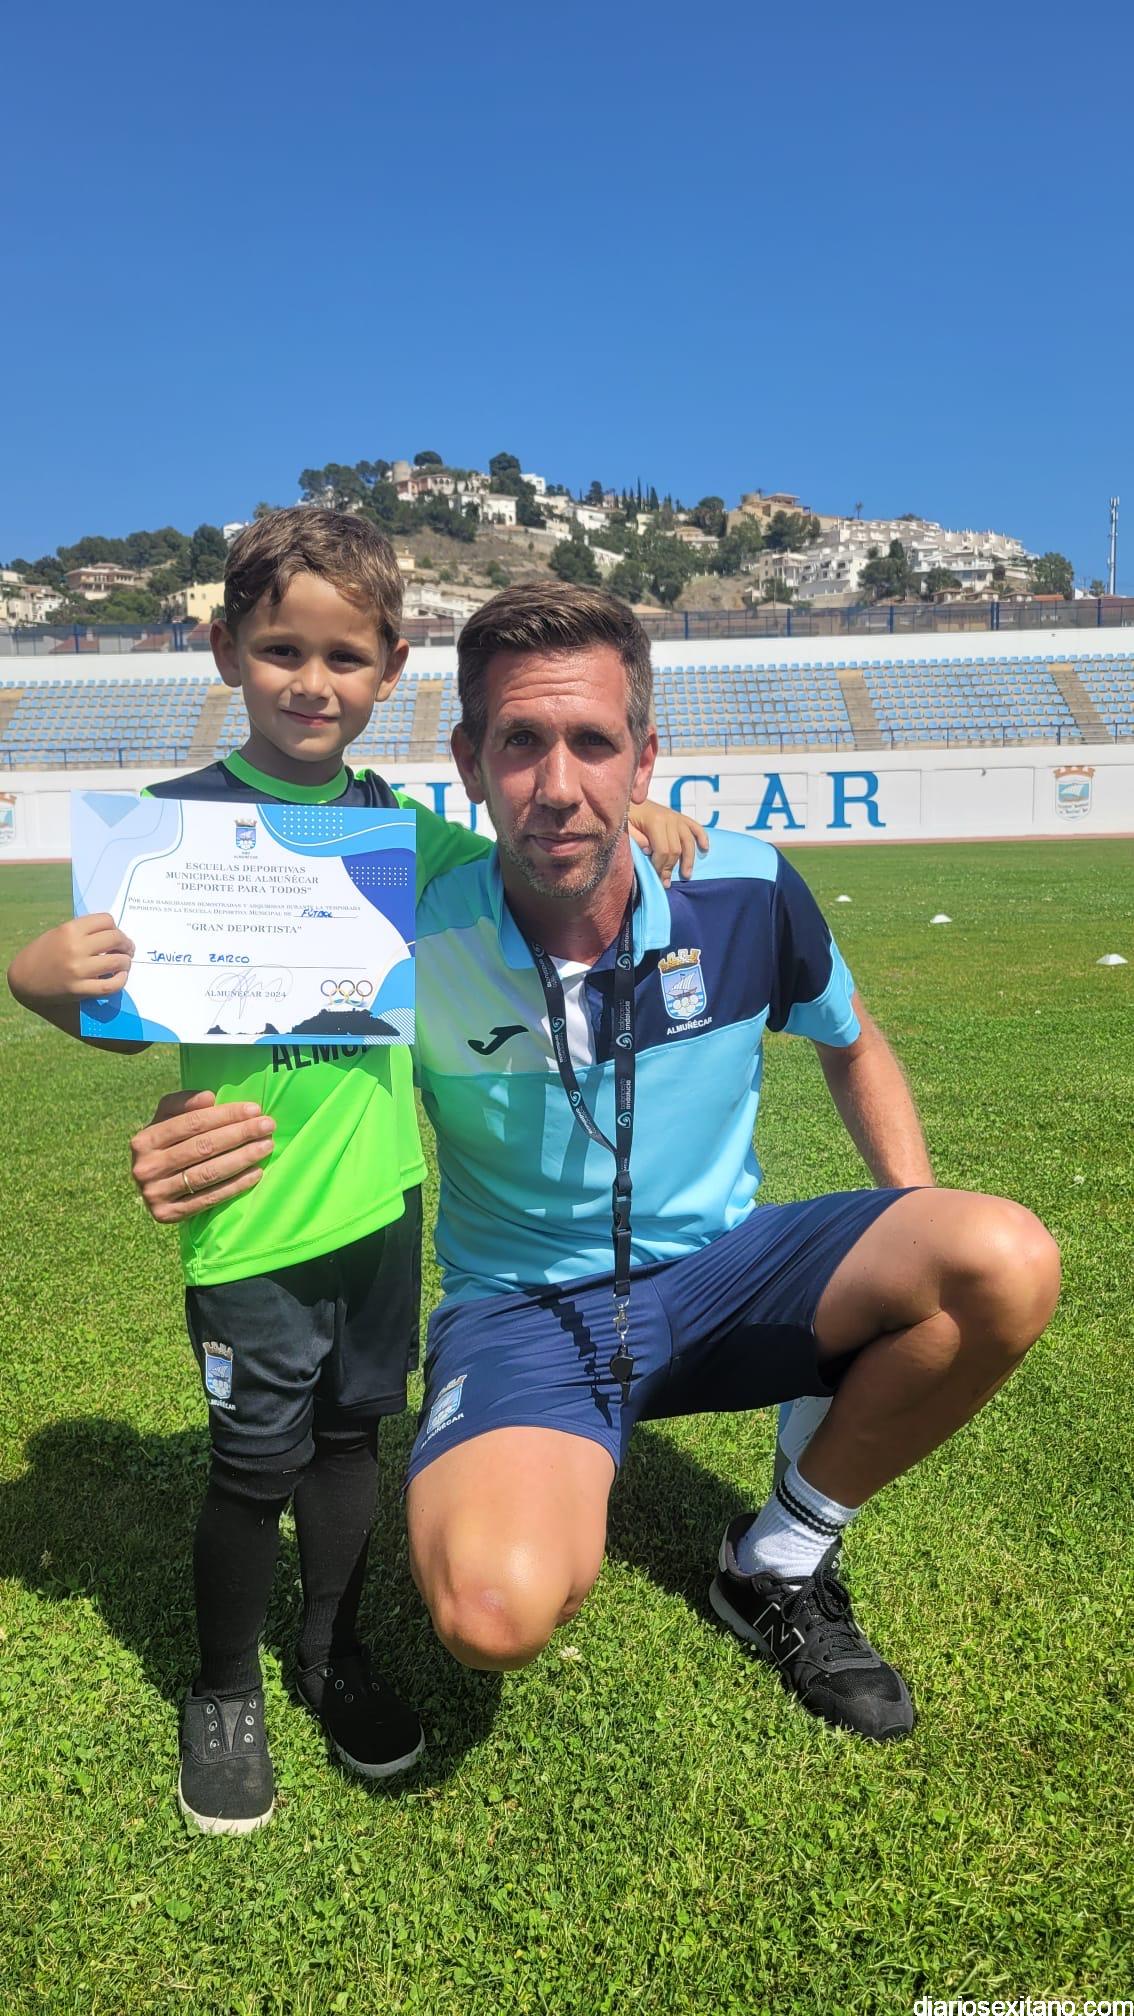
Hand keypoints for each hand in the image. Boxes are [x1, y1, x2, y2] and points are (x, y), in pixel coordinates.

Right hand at [7, 913, 134, 1005]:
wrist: (24, 978)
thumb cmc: (44, 952)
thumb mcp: (59, 933)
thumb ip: (84, 931)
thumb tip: (114, 934)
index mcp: (70, 930)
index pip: (106, 920)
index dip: (115, 927)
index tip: (115, 934)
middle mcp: (75, 948)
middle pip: (116, 938)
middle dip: (126, 943)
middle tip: (127, 949)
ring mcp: (78, 970)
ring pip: (118, 961)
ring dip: (126, 961)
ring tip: (123, 963)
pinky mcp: (80, 990)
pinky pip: (111, 985)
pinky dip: (121, 980)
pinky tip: (120, 977)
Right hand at [130, 1090, 275, 1223]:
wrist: (150, 1186)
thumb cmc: (166, 1146)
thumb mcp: (165, 1121)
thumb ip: (183, 1104)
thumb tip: (209, 1097)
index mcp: (144, 1140)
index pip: (192, 1123)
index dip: (225, 1114)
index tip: (254, 1109)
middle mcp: (146, 1168)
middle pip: (202, 1147)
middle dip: (239, 1134)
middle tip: (268, 1126)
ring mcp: (156, 1194)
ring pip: (208, 1173)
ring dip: (242, 1158)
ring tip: (266, 1146)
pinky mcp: (168, 1215)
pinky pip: (209, 1198)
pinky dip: (235, 1185)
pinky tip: (256, 1173)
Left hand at [628, 800, 709, 885]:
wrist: (629, 797)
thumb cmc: (626, 814)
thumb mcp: (624, 827)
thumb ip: (635, 839)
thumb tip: (649, 851)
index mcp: (655, 821)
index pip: (663, 851)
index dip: (661, 867)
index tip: (658, 879)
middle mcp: (670, 819)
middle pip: (676, 849)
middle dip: (671, 868)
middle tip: (666, 882)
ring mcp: (677, 817)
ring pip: (688, 842)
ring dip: (688, 860)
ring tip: (687, 875)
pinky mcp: (680, 817)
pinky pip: (696, 827)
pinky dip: (702, 838)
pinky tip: (705, 849)